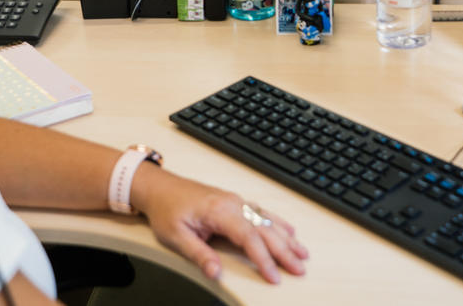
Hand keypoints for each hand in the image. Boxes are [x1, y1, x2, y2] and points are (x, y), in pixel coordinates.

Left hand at [131, 164, 308, 283]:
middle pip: (264, 229)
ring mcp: (235, 201)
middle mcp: (232, 203)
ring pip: (267, 219)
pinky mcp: (234, 202)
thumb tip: (215, 272)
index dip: (263, 259)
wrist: (160, 187)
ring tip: (302, 253)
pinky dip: (278, 222)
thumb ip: (198, 254)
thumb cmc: (166, 208)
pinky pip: (261, 212)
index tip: (274, 276)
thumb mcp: (175, 236)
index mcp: (219, 211)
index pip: (249, 237)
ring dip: (286, 237)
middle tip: (299, 268)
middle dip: (284, 250)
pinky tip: (289, 230)